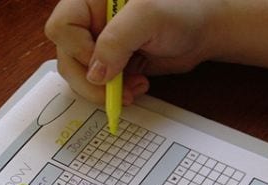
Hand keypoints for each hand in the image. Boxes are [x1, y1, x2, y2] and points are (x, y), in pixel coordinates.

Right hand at [44, 0, 222, 103]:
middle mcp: (91, 20)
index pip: (62, 27)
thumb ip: (117, 41)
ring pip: (81, 75)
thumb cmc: (183, 9)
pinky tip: (138, 86)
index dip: (79, 49)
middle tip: (113, 92)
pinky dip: (116, 93)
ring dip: (105, 90)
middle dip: (91, 80)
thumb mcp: (148, 17)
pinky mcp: (112, 63)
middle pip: (67, 56)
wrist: (205, 29)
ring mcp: (100, 44)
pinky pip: (100, 85)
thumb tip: (95, 75)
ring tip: (133, 88)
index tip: (105, 62)